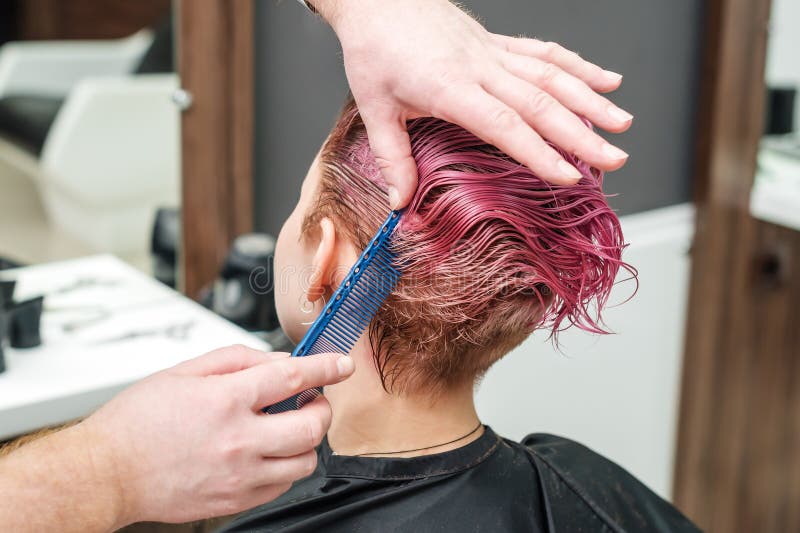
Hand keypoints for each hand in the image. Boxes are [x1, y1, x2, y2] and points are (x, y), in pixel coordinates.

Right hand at [82, 345, 354, 525]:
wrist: (106, 474)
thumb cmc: (137, 422)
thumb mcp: (183, 371)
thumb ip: (236, 360)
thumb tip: (276, 361)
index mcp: (225, 400)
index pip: (292, 377)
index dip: (325, 367)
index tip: (341, 364)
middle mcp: (238, 440)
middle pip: (311, 426)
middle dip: (321, 409)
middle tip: (311, 401)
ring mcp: (239, 476)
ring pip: (304, 462)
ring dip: (305, 441)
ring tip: (286, 429)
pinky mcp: (235, 501)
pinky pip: (281, 486)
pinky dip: (284, 466)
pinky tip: (266, 453)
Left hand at [315, 0, 632, 208]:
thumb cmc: (374, 50)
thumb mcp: (374, 107)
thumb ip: (392, 157)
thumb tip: (400, 201)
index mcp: (449, 87)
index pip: (503, 124)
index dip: (538, 151)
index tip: (568, 175)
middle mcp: (480, 68)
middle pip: (540, 103)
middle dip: (581, 134)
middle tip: (614, 159)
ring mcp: (492, 52)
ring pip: (551, 74)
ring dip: (590, 99)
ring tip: (622, 125)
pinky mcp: (497, 42)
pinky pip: (544, 53)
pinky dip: (579, 66)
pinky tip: (607, 80)